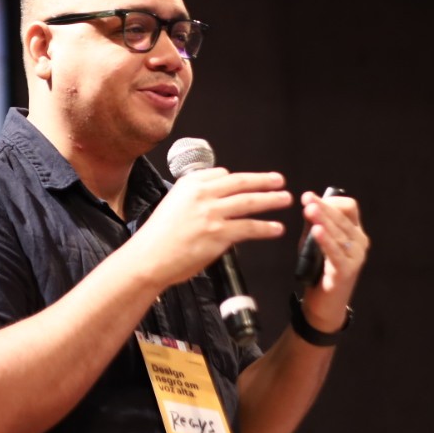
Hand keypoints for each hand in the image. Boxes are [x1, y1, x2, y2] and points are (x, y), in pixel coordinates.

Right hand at [126, 168, 290, 289]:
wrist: (149, 258)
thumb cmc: (157, 238)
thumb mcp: (172, 205)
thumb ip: (194, 199)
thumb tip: (216, 200)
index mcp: (189, 184)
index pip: (221, 174)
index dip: (239, 178)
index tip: (250, 181)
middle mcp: (203, 194)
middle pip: (241, 183)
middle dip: (263, 181)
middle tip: (279, 180)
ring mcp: (212, 213)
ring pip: (249, 202)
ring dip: (271, 200)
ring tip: (285, 199)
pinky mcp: (219, 234)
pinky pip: (249, 227)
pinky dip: (266, 228)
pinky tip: (276, 228)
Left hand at [297, 190, 367, 328]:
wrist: (324, 305)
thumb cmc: (319, 269)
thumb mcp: (314, 242)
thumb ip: (313, 224)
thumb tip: (309, 203)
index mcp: (355, 232)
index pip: (349, 207)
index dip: (330, 201)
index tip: (310, 198)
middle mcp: (360, 242)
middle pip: (342, 217)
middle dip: (323, 207)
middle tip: (306, 199)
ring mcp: (356, 257)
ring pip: (338, 233)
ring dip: (323, 220)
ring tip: (309, 210)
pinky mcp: (346, 271)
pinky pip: (335, 252)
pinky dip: (325, 241)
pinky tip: (316, 231)